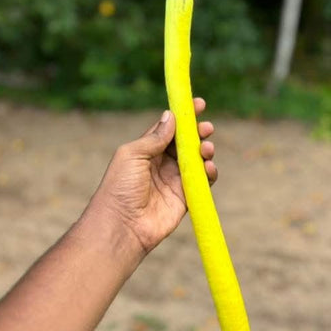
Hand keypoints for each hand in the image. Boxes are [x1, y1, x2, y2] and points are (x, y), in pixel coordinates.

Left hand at [84, 98, 216, 255]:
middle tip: (207, 127)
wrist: (122, 226)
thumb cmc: (120, 187)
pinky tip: (208, 167)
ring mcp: (174, 180)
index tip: (199, 104)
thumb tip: (171, 116)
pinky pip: (203, 181)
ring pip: (196, 160)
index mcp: (146, 150)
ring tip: (206, 149)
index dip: (184, 116)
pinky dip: (210, 172)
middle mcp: (161, 163)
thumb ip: (154, 137)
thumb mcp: (132, 154)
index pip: (168, 129)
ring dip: (205, 151)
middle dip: (198, 132)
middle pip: (185, 143)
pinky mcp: (185, 197)